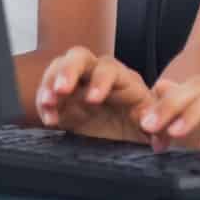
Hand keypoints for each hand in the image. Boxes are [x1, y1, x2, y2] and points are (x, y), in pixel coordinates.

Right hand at [34, 47, 154, 145]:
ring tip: (48, 102)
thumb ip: (154, 119)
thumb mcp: (154, 124)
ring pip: (59, 70)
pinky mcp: (63, 103)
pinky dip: (44, 104)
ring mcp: (77, 87)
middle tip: (61, 89)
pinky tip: (49, 119)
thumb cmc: (144, 126)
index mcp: (121, 79)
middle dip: (68, 70)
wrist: (130, 141)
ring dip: (50, 83)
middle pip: (79, 58)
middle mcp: (96, 76)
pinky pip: (49, 94)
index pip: (109, 69)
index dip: (100, 81)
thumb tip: (151, 122)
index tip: (93, 99)